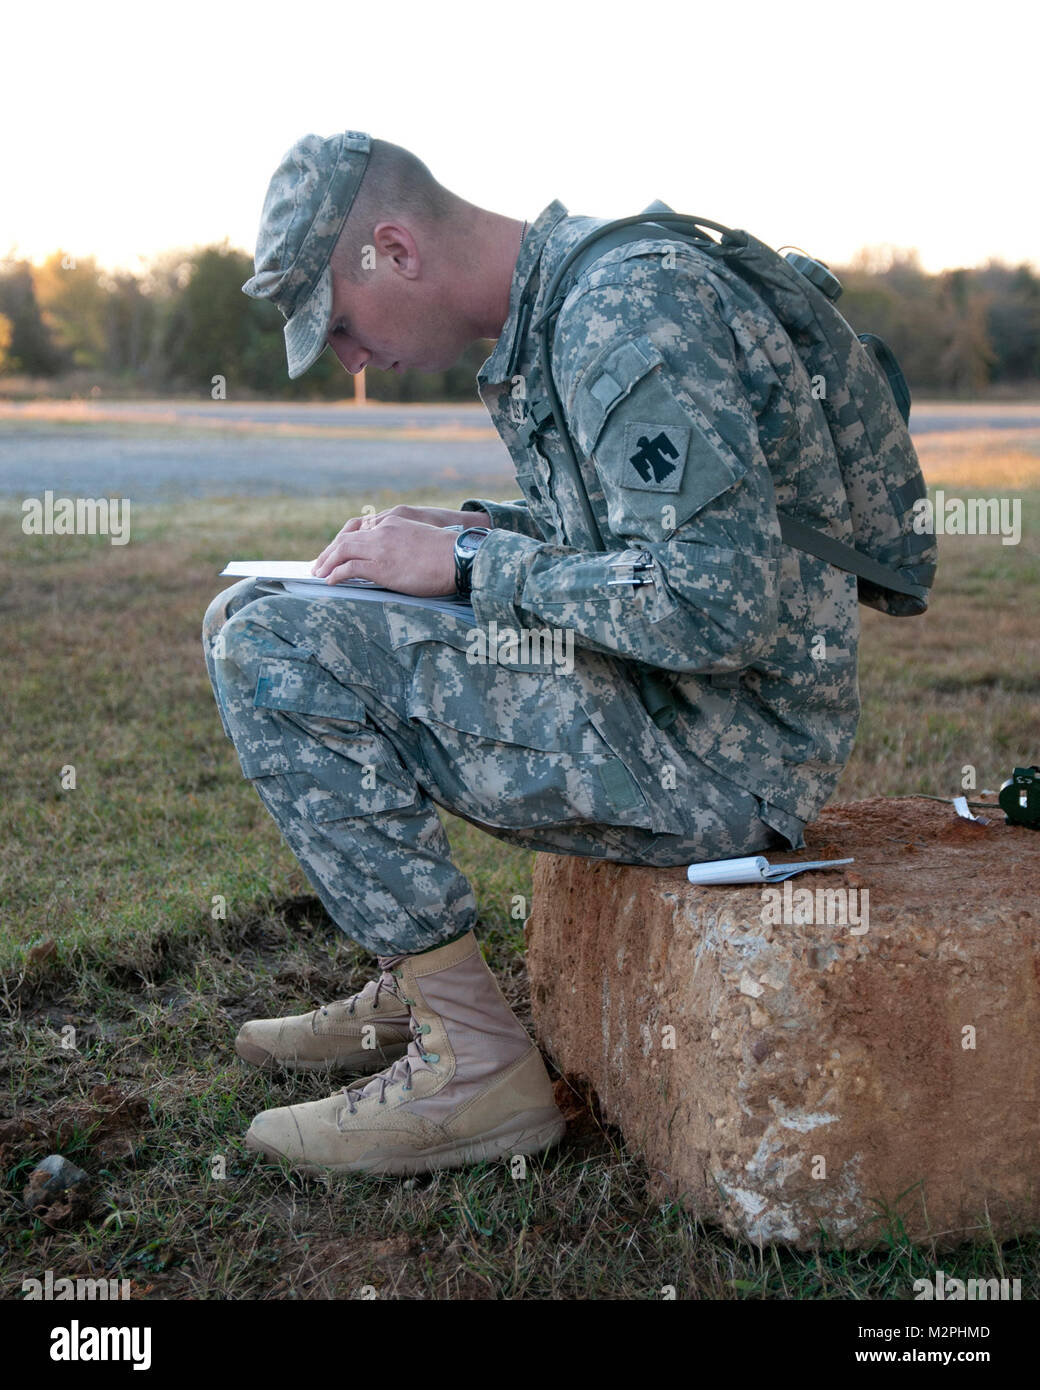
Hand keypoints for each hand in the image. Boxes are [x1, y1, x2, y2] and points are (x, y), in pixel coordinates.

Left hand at [310, 514, 461, 595]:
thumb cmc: (448, 553)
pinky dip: (335, 575)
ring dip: (327, 563)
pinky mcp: (380, 566)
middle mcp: (383, 530)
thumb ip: (405, 542)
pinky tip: (330, 582)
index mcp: (394, 521)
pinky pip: (349, 568)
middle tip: (319, 565)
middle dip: (329, 552)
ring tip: (319, 574)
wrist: (458, 557)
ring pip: (342, 551)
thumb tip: (398, 558)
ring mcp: (380, 547)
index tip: (336, 553)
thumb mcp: (422, 538)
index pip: (359, 528)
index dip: (343, 542)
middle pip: (346, 538)